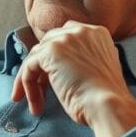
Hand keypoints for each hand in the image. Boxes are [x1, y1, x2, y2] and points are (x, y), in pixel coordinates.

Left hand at [10, 20, 135, 136]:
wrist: (109, 105)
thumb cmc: (106, 98)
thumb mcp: (98, 70)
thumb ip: (84, 60)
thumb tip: (61, 69)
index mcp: (96, 34)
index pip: (66, 39)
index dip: (56, 59)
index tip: (52, 80)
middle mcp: (81, 31)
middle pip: (49, 45)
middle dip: (42, 70)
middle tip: (41, 92)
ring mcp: (65, 38)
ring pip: (37, 57)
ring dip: (32, 82)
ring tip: (36, 105)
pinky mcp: (51, 51)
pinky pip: (29, 66)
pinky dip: (27, 85)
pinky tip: (35, 104)